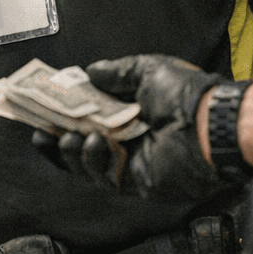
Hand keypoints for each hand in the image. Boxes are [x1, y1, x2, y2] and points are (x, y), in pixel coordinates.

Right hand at [34, 54, 224, 201]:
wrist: (210, 125)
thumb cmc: (185, 95)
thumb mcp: (147, 71)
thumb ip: (117, 73)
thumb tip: (91, 71)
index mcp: (135, 113)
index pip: (94, 115)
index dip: (68, 114)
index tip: (45, 107)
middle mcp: (132, 139)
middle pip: (85, 143)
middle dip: (60, 137)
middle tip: (42, 128)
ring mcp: (133, 162)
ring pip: (90, 164)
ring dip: (74, 151)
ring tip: (69, 136)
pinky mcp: (137, 182)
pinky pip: (105, 177)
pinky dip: (93, 162)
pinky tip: (91, 143)